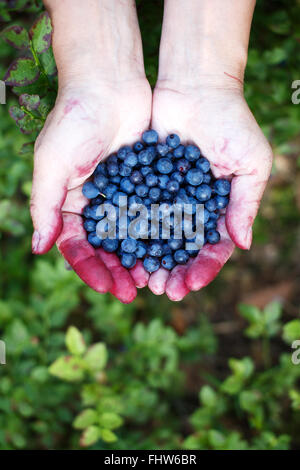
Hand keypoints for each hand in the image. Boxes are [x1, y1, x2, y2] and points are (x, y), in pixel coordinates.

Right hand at [31, 78, 150, 302]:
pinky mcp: (145, 182)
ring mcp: (122, 194)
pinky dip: (161, 232)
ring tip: (155, 279)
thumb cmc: (73, 121)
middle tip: (135, 292)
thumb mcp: (52, 164)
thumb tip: (38, 248)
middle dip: (119, 270)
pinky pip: (153, 211)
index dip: (91, 269)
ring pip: (132, 235)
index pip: (78, 247)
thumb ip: (45, 206)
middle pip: (107, 247)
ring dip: (142, 258)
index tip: (107, 287)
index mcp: (69, 204)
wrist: (108, 82)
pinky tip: (172, 249)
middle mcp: (96, 204)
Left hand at [149, 82, 272, 300]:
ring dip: (149, 259)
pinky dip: (129, 231)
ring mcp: (165, 196)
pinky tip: (121, 249)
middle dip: (173, 271)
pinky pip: (135, 210)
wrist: (196, 85)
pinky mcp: (142, 181)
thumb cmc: (232, 121)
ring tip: (140, 278)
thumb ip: (246, 203)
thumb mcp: (252, 162)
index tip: (190, 284)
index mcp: (218, 208)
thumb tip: (243, 245)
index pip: (212, 247)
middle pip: (181, 249)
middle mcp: (190, 207)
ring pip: (156, 236)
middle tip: (160, 290)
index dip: (203, 268)